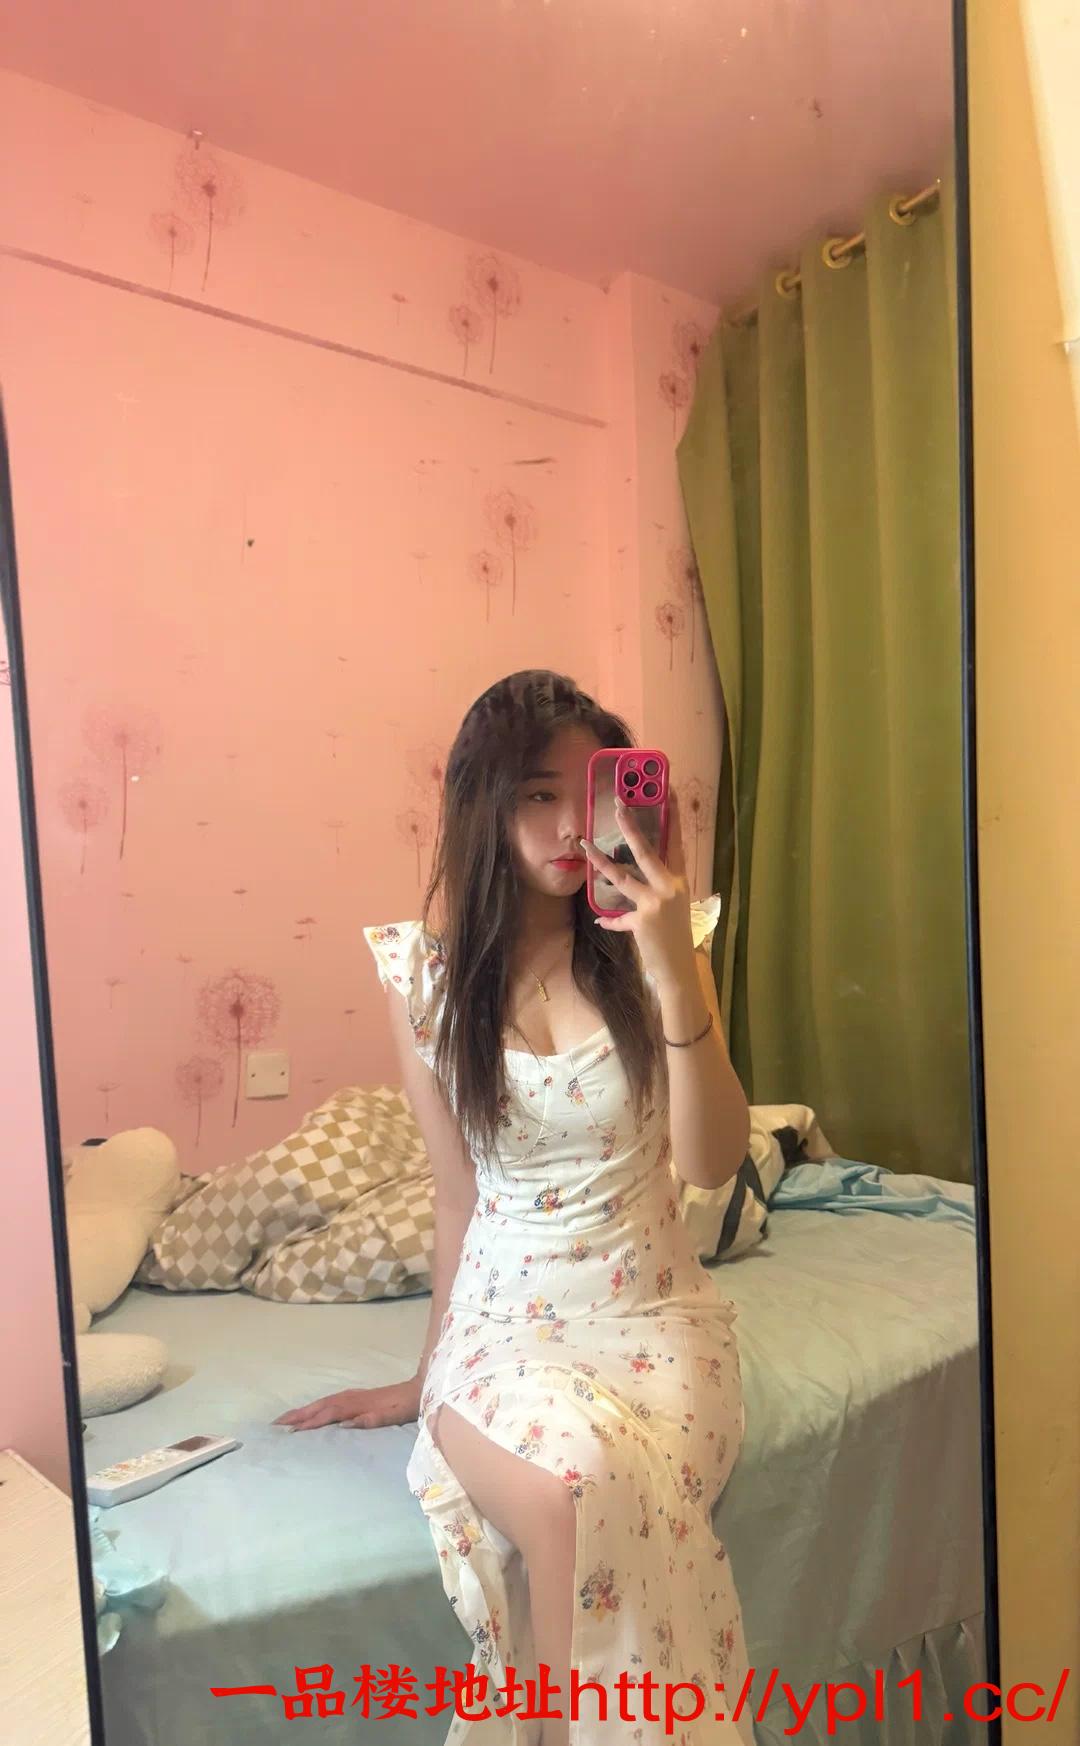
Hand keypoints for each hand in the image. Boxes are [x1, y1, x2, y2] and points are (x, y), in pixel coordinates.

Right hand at [272, 1376, 421, 1431]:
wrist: (417, 1390)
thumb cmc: (404, 1407)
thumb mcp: (392, 1416)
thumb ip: (370, 1420)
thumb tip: (343, 1426)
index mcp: (356, 1405)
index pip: (327, 1415)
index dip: (308, 1423)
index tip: (289, 1433)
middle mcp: (350, 1398)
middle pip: (318, 1407)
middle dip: (297, 1416)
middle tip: (275, 1426)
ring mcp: (351, 1396)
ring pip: (320, 1403)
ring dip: (302, 1411)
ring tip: (284, 1421)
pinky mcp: (354, 1397)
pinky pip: (327, 1403)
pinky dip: (313, 1408)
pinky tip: (308, 1413)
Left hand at [580, 788, 696, 988]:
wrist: (679, 968)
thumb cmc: (675, 936)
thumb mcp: (673, 906)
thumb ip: (658, 887)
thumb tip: (636, 872)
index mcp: (678, 881)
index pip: (675, 842)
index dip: (672, 816)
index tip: (667, 791)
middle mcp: (669, 887)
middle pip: (646, 851)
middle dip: (631, 827)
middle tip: (619, 805)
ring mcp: (655, 903)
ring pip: (622, 876)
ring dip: (600, 861)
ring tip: (585, 846)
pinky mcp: (641, 920)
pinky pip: (618, 917)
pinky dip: (610, 921)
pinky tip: (601, 921)